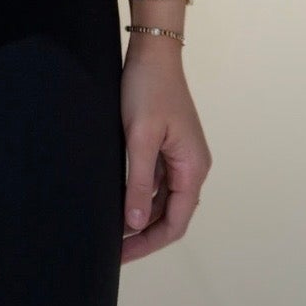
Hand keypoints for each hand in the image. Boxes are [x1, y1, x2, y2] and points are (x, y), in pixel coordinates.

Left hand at [119, 45, 210, 264]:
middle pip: (172, 215)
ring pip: (164, 199)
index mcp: (193, 168)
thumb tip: (136, 224)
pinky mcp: (169, 145)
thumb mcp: (139, 138)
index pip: (176, 222)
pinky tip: (121, 202)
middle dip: (144, 235)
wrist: (153, 51)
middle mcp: (192, 166)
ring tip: (113, 231)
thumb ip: (138, 184)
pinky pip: (158, 181)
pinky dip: (142, 196)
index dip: (149, 243)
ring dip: (142, 217)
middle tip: (113, 249)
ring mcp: (182, 156)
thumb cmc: (148, 88)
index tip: (122, 254)